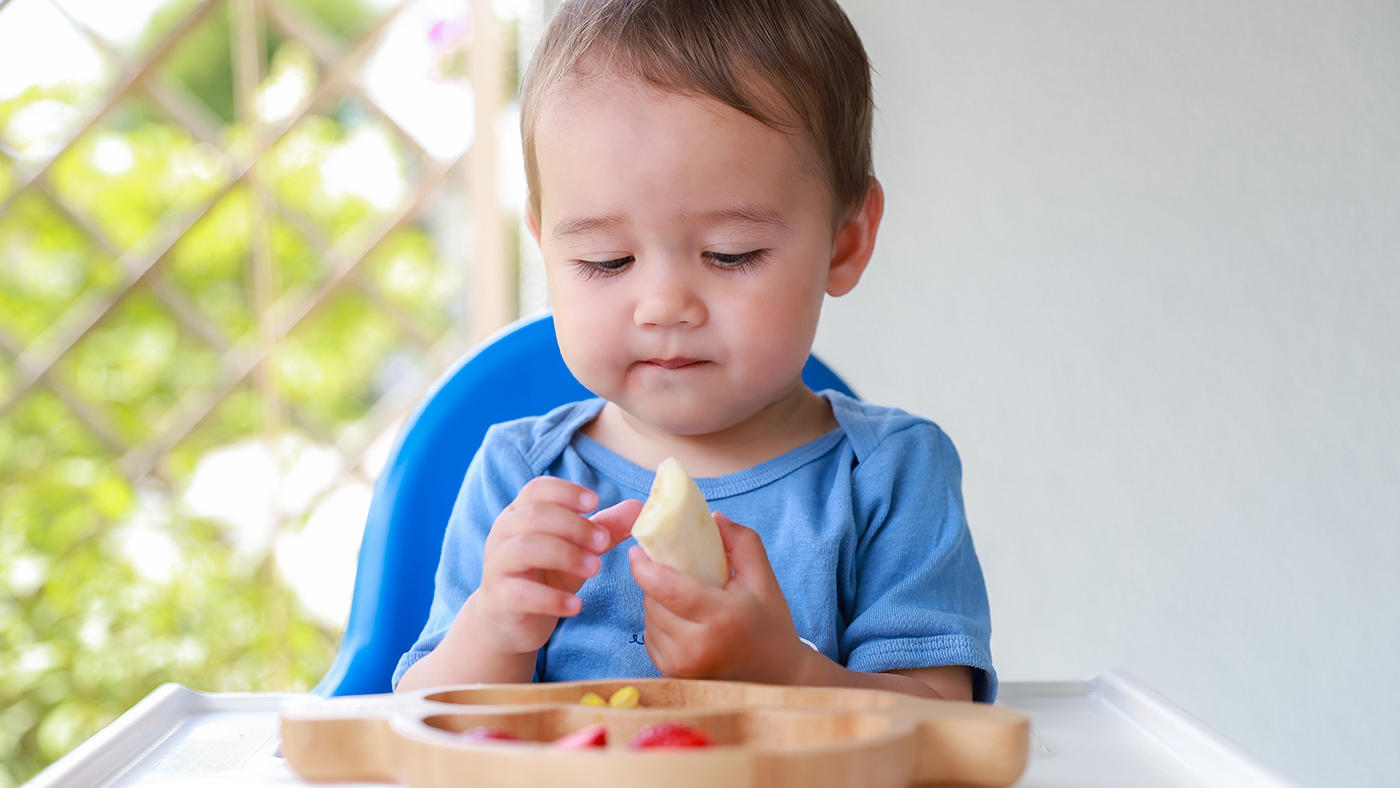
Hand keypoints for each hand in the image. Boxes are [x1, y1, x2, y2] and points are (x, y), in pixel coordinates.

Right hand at [474, 478, 640, 658]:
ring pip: (526, 548)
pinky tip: (576, 606)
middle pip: (535, 515)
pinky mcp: (499, 598)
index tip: (594, 502)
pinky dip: (552, 598)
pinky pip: (522, 593)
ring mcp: (497, 565)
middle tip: (604, 543)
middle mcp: (503, 533)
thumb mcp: (577, 549)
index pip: (537, 489)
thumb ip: (603, 528)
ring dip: (566, 555)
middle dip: (574, 526)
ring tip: (595, 569)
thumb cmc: (544, 576)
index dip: (566, 492)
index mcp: (519, 513)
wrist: (510, 620)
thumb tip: (637, 508)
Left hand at [629, 513, 809, 683]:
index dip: (644, 566)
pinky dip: (660, 623)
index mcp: (719, 617)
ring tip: (685, 599)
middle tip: (676, 572)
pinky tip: (684, 622)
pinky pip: (651, 636)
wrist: (775, 675)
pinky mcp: (672, 675)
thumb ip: (742, 541)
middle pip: (653, 600)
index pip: (665, 588)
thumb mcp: (763, 578)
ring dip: (657, 602)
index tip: (639, 549)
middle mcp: (695, 646)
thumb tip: (712, 517)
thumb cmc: (769, 623)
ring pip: (648, 618)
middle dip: (657, 581)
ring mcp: (681, 666)